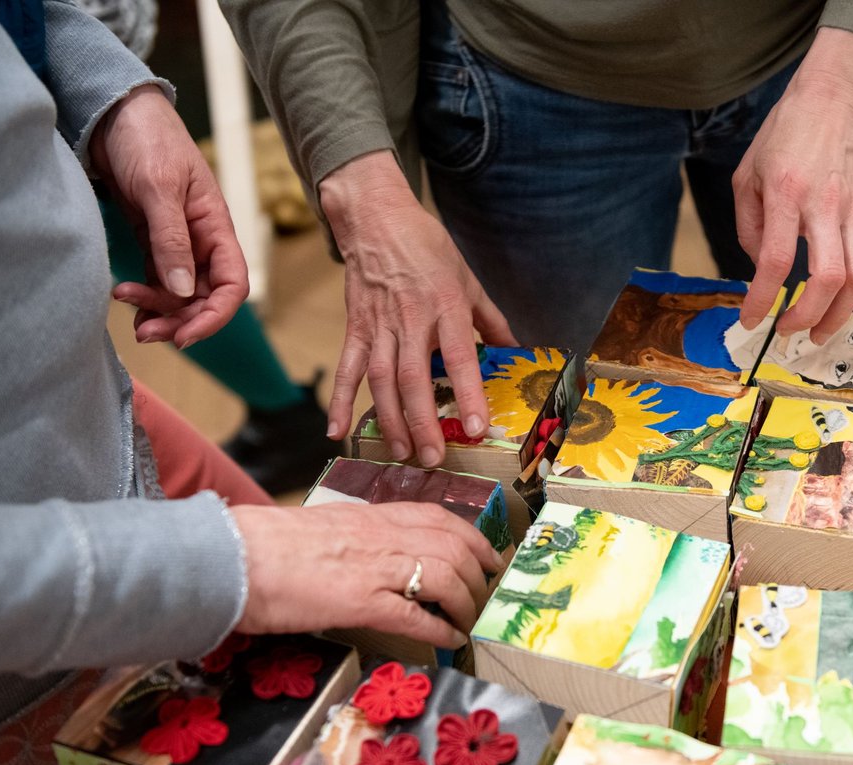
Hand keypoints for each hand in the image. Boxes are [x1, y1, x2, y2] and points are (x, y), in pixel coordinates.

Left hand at [90, 84, 248, 349]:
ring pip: (178, 294)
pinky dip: (145, 297)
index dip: (214, 315)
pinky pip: (156, 280)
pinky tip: (126, 300)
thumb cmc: (146, 138)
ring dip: (159, 312)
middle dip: (179, 319)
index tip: (185, 334)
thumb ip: (170, 238)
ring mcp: (176, 242)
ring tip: (130, 317)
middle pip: (203, 297)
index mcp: (216, 226)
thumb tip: (181, 289)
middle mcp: (201, 240)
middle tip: (146, 332)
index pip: (232, 285)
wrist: (113, 113)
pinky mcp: (152, 240)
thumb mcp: (159, 186)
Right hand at [231, 502, 504, 647]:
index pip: (440, 517)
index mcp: (371, 516)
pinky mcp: (360, 603)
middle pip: (455, 546)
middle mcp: (381, 536)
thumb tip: (377, 557)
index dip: (475, 538)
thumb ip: (357, 537)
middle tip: (488, 593)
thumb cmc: (267, 545)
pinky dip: (441, 629)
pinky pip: (416, 616)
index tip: (490, 555)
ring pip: (446, 577)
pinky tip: (450, 639)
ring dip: (466, 603)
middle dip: (481, 572)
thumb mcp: (324, 528)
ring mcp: (374, 569)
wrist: (234, 557)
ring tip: (468, 620)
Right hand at [318, 151, 516, 464]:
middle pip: (413, 378)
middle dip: (422, 421)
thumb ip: (491, 320)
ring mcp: (378, 326)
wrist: (376, 220)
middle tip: (432, 457)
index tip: (474, 427)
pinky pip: (346, 369)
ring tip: (401, 453)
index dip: (466, 393)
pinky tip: (337, 430)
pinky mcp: (355, 328)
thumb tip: (516, 350)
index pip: (459, 357)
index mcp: (445, 307)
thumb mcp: (468, 280)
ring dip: (389, 420)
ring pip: (381, 380)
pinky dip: (340, 400)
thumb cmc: (427, 249)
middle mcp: (410, 320)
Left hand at [734, 28, 852, 340]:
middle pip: (828, 276)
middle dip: (808, 315)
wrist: (833, 100)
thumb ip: (749, 226)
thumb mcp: (746, 176)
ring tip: (819, 333)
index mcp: (786, 195)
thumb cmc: (783, 136)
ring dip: (839, 313)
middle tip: (788, 332)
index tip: (751, 319)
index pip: (777, 260)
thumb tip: (761, 269)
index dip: (762, 298)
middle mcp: (824, 206)